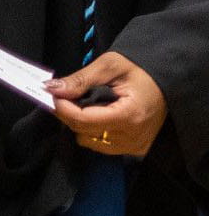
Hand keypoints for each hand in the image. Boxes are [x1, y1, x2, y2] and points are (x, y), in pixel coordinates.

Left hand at [45, 50, 166, 155]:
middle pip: (84, 132)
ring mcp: (135, 147)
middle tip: (63, 95)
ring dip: (80, 124)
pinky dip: (92, 132)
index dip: (63, 108)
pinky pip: (102, 146)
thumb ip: (81, 79)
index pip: (84, 120)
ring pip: (90, 142)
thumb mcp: (109, 66)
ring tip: (83, 103)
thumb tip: (52, 89)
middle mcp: (133, 138)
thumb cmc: (138, 69)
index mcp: (129, 115)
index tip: (50, 94)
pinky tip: (96, 114)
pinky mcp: (135, 150)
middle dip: (68, 113)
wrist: (164, 81)